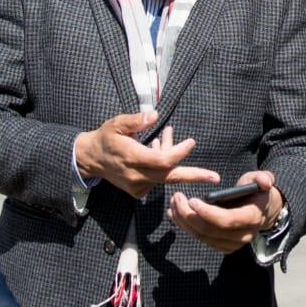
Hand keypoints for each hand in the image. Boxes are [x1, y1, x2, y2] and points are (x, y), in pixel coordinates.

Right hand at [74, 111, 217, 198]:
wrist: (90, 159)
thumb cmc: (105, 138)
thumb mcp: (116, 124)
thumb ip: (135, 120)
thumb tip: (154, 115)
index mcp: (132, 158)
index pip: (162, 161)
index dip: (179, 152)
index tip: (191, 143)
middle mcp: (137, 176)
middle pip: (170, 177)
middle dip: (194, 175)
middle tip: (215, 177)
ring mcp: (138, 186)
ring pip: (164, 175)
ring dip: (171, 157)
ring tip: (167, 135)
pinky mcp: (138, 191)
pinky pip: (157, 179)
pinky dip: (162, 165)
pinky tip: (156, 147)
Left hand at [167, 170, 283, 253]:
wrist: (263, 211)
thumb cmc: (258, 192)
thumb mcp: (262, 179)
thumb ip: (262, 178)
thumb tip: (264, 182)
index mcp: (252, 218)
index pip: (226, 220)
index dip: (207, 213)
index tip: (192, 200)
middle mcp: (243, 235)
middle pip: (210, 231)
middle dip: (189, 215)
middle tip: (177, 198)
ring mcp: (232, 244)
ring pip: (202, 237)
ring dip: (184, 221)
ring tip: (173, 204)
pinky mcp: (223, 246)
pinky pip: (202, 239)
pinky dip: (186, 228)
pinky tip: (175, 215)